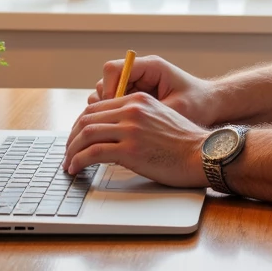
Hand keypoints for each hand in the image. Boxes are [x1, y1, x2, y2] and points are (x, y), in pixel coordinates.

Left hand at [64, 93, 206, 186]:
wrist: (204, 154)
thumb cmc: (185, 143)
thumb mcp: (160, 119)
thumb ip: (137, 120)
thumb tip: (115, 134)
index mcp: (138, 101)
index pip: (97, 108)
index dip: (81, 124)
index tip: (76, 139)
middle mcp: (132, 110)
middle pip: (87, 119)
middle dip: (72, 137)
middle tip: (68, 152)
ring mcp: (131, 129)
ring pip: (86, 134)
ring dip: (71, 151)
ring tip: (69, 164)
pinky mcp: (130, 150)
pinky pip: (92, 153)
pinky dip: (78, 161)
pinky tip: (76, 169)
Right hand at [90, 53, 218, 124]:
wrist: (211, 103)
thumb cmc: (198, 103)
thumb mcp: (176, 108)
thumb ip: (150, 112)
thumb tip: (123, 124)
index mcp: (150, 66)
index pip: (113, 69)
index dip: (109, 90)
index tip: (114, 112)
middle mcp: (140, 72)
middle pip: (106, 82)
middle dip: (105, 104)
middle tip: (113, 126)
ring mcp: (137, 83)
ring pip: (107, 94)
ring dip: (108, 111)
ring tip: (119, 129)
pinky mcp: (136, 95)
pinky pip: (116, 103)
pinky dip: (115, 116)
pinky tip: (124, 130)